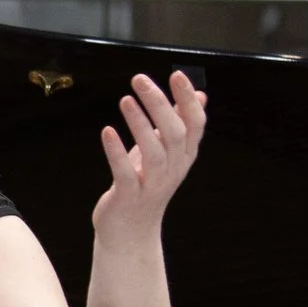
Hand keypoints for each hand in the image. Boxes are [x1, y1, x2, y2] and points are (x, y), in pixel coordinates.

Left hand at [93, 70, 207, 246]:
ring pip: (154, 152)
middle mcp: (173, 169)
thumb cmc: (146, 184)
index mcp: (184, 156)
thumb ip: (180, 123)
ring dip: (140, 124)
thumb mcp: (166, 152)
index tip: (177, 75)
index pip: (195, 124)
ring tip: (126, 100)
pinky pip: (124, 172)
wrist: (130, 231)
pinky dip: (116, 151)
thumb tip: (200, 95)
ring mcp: (152, 184)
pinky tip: (107, 131)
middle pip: (175, 134)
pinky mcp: (129, 196)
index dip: (188, 100)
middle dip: (160, 105)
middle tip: (140, 80)